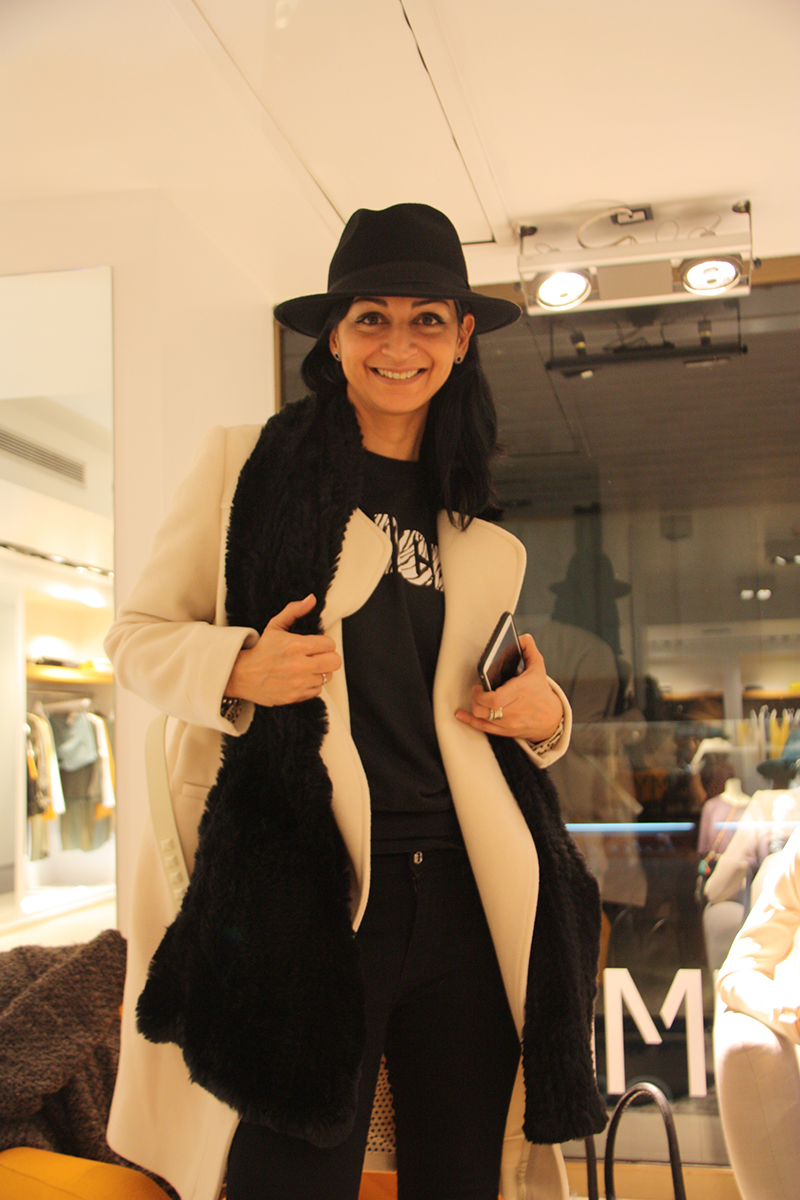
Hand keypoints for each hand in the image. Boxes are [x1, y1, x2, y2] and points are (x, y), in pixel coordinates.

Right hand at [225, 594, 341, 706]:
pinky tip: (300, 678)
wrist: (241, 674)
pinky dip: (311, 685)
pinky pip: (317, 690)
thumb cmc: (260, 651)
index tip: (316, 644)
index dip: (324, 643)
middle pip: (335, 662)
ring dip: (319, 672)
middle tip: (317, 656)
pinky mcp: (296, 696)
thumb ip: (294, 611)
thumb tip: (311, 599)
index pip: (330, 644)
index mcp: (297, 645)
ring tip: (305, 667)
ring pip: (328, 676)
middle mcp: (300, 665)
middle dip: (328, 657)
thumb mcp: (275, 626)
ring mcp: (298, 683)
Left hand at [455, 633, 562, 740]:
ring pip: (483, 718)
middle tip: (477, 690)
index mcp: (520, 692)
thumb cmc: (541, 692)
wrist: (551, 719)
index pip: (496, 698)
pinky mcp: (505, 731)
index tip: (479, 685)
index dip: (482, 694)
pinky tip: (460, 714)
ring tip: (476, 699)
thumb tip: (523, 637)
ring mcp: (508, 722)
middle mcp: (513, 710)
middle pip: (486, 709)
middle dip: (476, 699)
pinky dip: (469, 721)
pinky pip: (483, 728)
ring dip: (474, 708)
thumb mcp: (538, 668)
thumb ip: (529, 650)